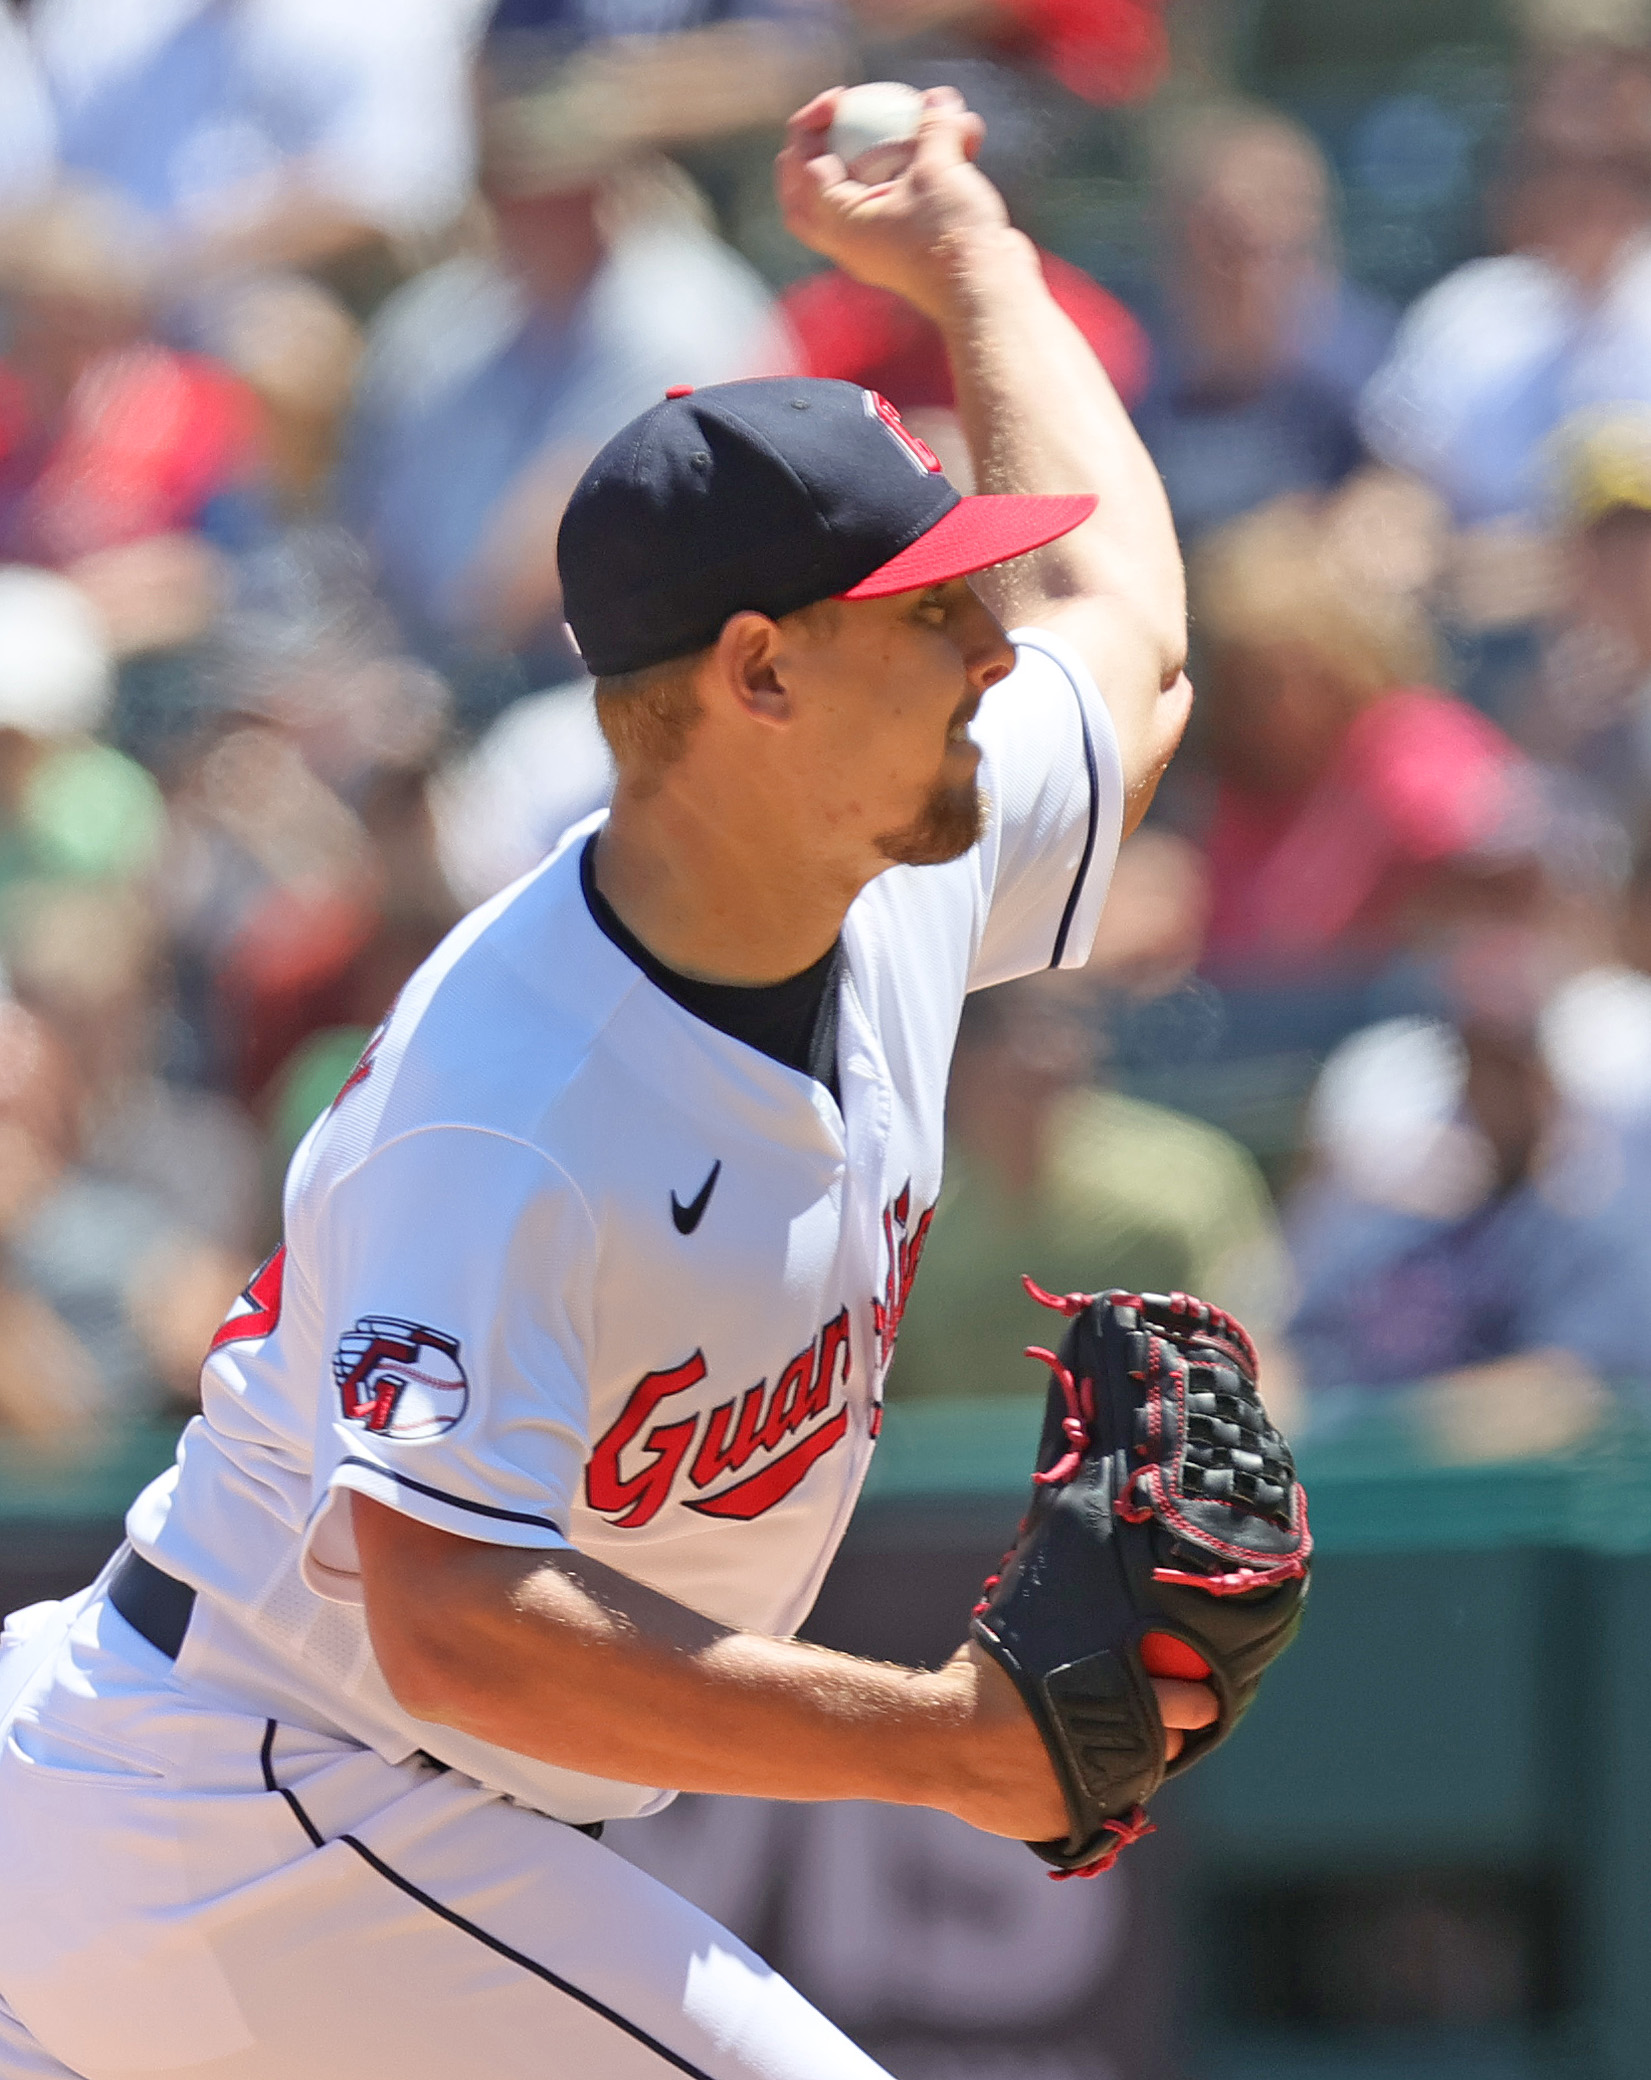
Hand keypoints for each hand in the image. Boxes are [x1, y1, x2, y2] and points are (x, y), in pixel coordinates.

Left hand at [775, 86, 1012, 323]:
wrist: (988, 294)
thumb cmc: (953, 236)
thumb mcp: (939, 168)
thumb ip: (933, 127)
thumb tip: (937, 98)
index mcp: (839, 225)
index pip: (801, 170)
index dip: (810, 125)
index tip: (842, 98)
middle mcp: (851, 240)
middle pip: (810, 192)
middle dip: (817, 149)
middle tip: (839, 116)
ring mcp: (880, 246)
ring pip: (866, 191)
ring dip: (890, 149)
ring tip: (925, 114)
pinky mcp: (913, 246)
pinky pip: (909, 197)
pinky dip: (928, 166)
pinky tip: (965, 138)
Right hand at [937, 1643, 1218, 1842]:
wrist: (942, 1738)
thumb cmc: (981, 1676)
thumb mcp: (1032, 1636)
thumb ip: (1068, 1634)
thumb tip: (1073, 1592)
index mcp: (1122, 1696)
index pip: (1192, 1704)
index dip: (1200, 1698)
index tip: (1201, 1691)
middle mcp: (1122, 1747)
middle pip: (1176, 1744)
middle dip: (1180, 1732)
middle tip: (1170, 1718)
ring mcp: (1103, 1789)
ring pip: (1143, 1778)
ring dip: (1139, 1761)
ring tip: (1122, 1742)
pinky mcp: (1078, 1822)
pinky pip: (1102, 1806)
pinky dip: (1097, 1789)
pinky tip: (1080, 1771)